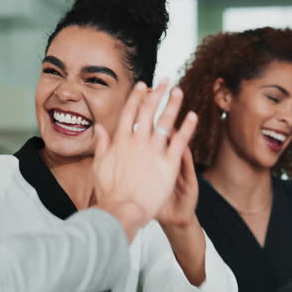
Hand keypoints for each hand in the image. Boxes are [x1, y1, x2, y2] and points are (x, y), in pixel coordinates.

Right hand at [93, 80, 197, 241]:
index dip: (137, 97)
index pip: (130, 112)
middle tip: (164, 81)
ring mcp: (153, 151)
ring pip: (165, 121)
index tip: (143, 85)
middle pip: (148, 111)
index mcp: (120, 141)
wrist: (123, 210)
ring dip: (172, 104)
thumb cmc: (110, 193)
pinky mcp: (169, 164)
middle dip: (157, 94)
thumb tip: (99, 128)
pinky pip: (180, 140)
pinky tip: (192, 115)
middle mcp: (137, 141)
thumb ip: (101, 145)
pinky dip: (187, 127)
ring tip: (178, 91)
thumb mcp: (99, 166)